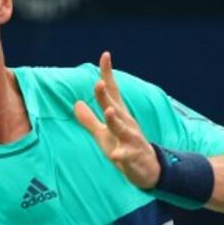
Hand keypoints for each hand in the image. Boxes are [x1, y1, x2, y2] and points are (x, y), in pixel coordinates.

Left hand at [73, 52, 160, 189]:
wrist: (147, 169)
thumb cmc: (123, 147)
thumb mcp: (102, 134)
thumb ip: (89, 120)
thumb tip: (76, 103)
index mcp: (118, 115)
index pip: (112, 92)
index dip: (107, 75)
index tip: (105, 55)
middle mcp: (126, 123)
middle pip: (115, 107)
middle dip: (106, 96)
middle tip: (97, 83)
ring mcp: (131, 139)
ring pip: (123, 128)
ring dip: (115, 120)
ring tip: (108, 111)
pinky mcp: (133, 156)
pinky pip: (126, 155)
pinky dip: (121, 154)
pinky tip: (115, 155)